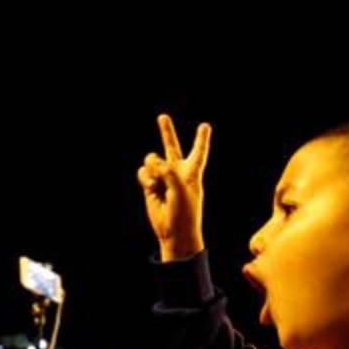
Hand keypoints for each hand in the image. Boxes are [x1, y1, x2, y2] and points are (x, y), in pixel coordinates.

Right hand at [137, 114, 211, 260]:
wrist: (173, 232)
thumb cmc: (184, 211)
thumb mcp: (179, 187)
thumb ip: (166, 169)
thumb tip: (149, 161)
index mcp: (192, 172)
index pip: (198, 152)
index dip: (201, 139)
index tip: (205, 126)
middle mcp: (177, 172)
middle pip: (172, 146)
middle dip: (166, 132)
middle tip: (162, 117)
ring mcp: (162, 178)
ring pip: (152, 160)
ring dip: (152, 168)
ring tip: (156, 183)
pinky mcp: (150, 185)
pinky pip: (143, 172)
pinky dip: (145, 178)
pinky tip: (150, 187)